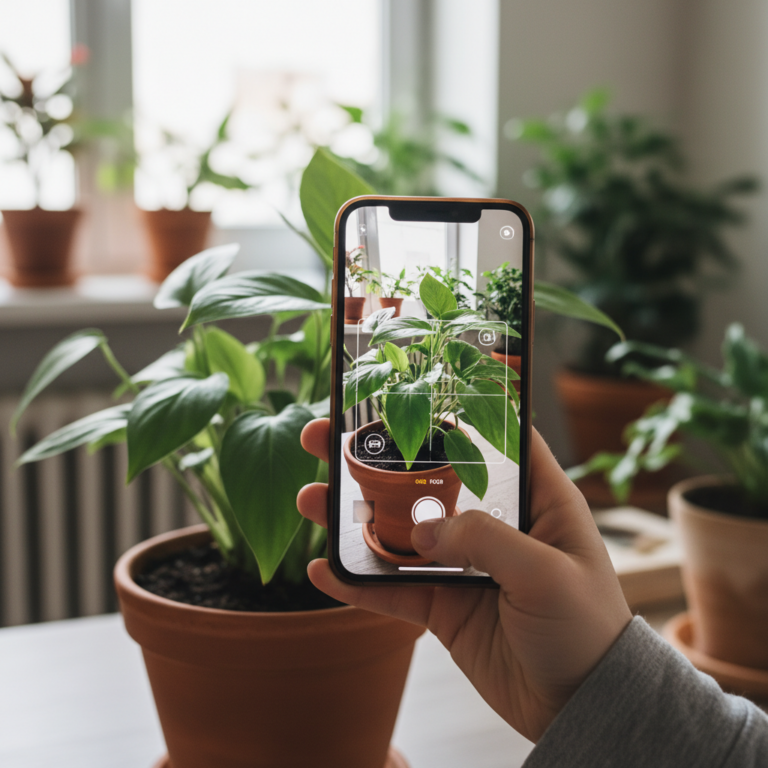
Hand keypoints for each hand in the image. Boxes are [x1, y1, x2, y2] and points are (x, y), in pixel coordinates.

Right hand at [298, 420, 631, 741]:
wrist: (578, 706)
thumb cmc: (587, 629)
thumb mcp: (547, 574)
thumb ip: (485, 541)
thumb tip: (423, 531)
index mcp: (535, 500)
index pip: (494, 438)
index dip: (454, 410)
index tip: (407, 390)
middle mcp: (495, 524)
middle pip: (428, 479)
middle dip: (379, 459)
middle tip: (329, 439)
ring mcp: (465, 565)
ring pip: (400, 531)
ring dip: (355, 517)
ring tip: (312, 500)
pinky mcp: (445, 605)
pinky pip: (393, 589)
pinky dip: (359, 582)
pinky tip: (324, 570)